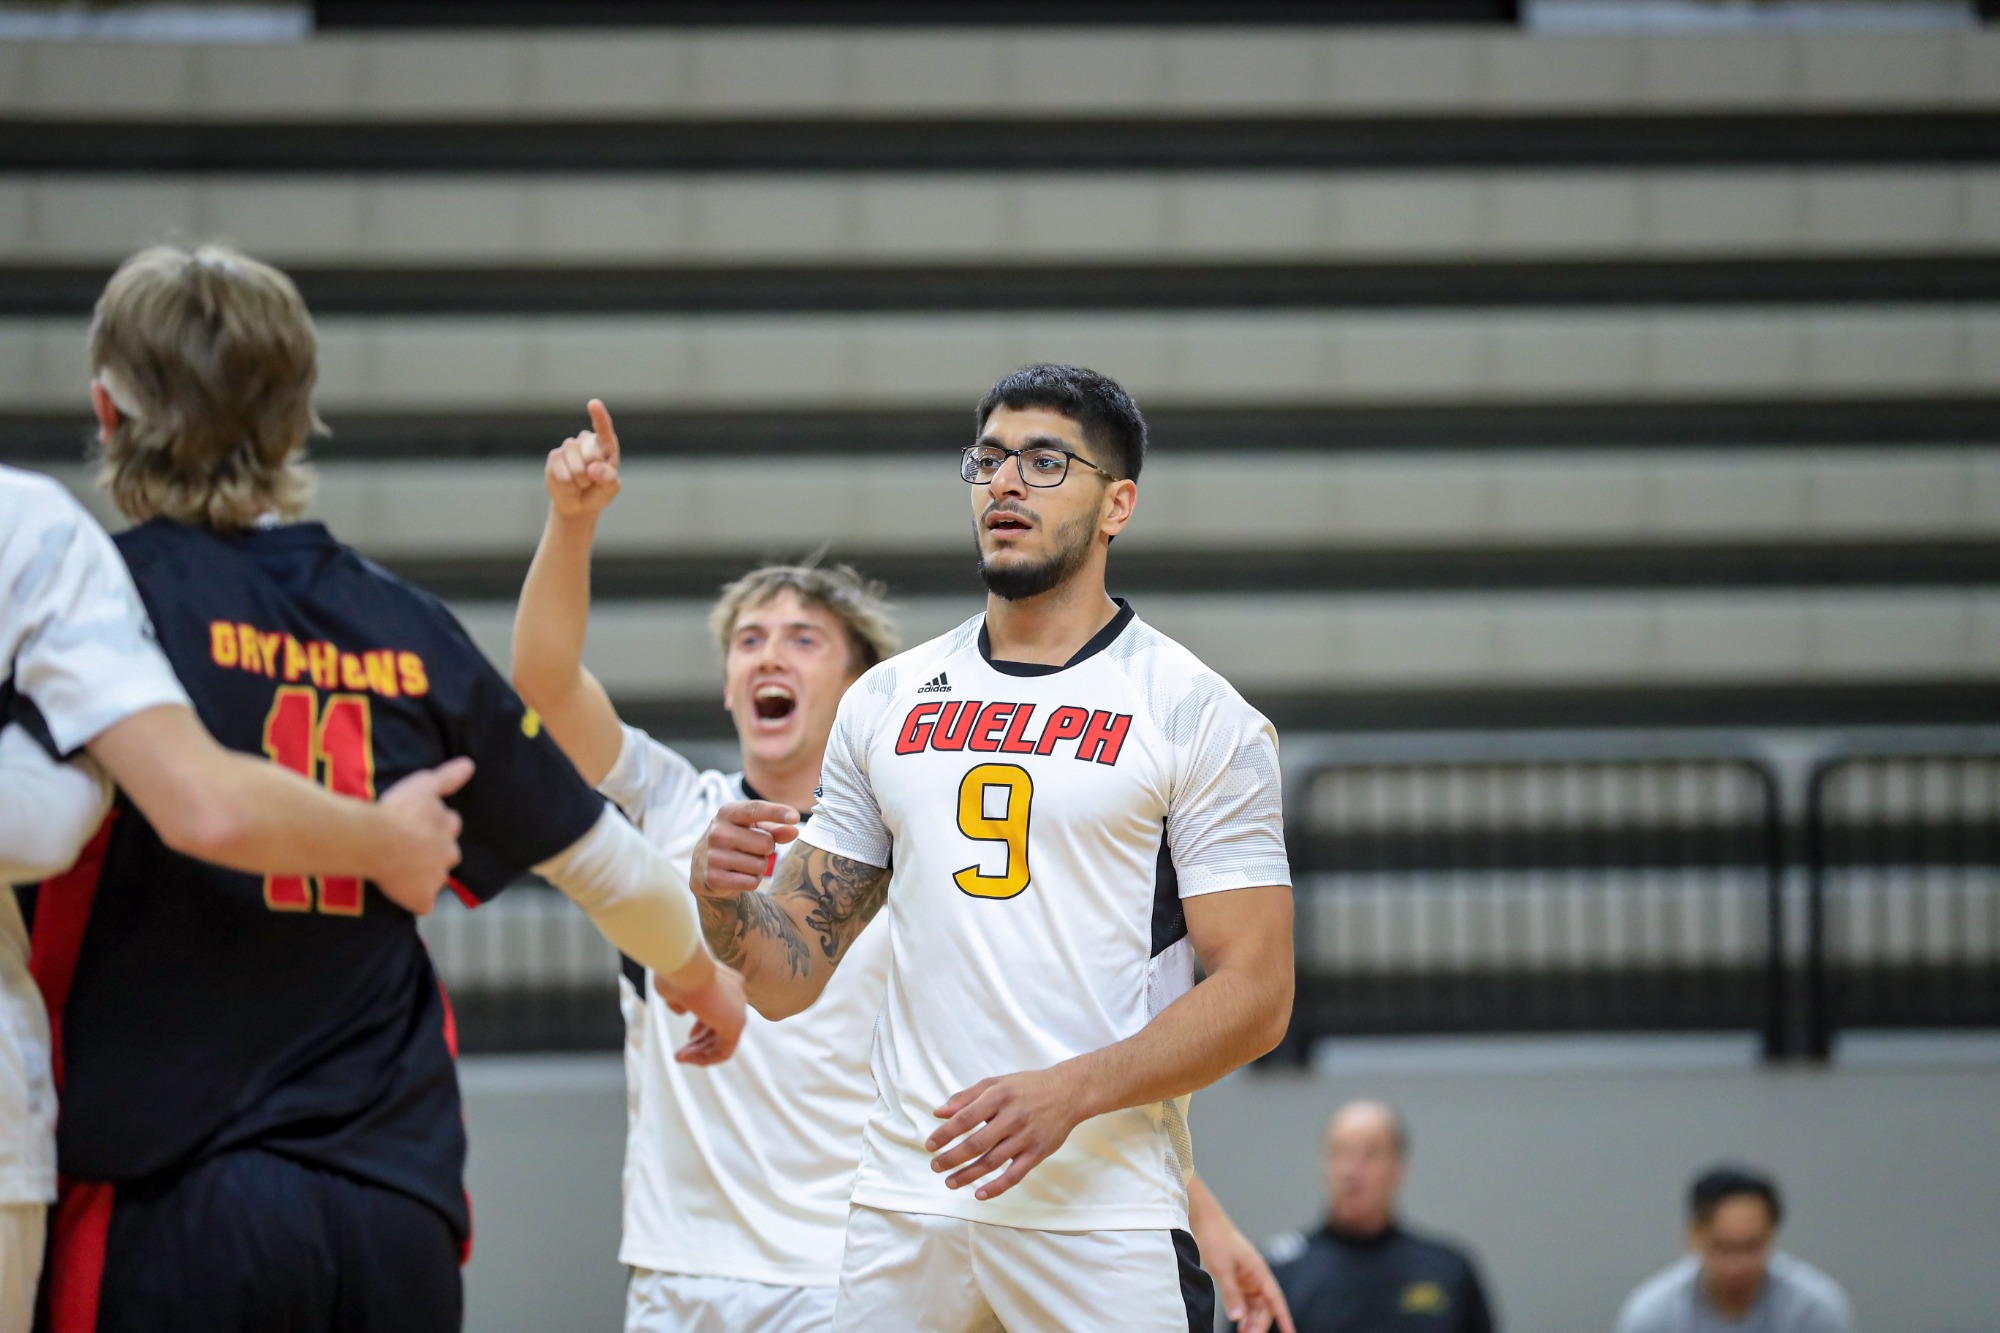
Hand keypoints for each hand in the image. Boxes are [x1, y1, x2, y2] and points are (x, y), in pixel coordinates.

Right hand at [369, 757, 472, 914]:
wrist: (379, 839)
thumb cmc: (399, 810)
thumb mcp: (424, 784)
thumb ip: (448, 777)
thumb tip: (471, 765)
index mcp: (447, 827)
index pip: (449, 825)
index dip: (434, 826)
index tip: (418, 825)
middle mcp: (448, 853)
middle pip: (447, 854)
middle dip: (434, 852)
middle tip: (410, 848)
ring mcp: (437, 878)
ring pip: (436, 879)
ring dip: (424, 876)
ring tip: (402, 871)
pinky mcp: (423, 898)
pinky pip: (423, 904)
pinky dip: (415, 901)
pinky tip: (403, 896)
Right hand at [545, 398, 622, 518]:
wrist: (578, 504)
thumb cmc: (598, 492)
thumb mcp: (610, 489)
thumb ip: (609, 479)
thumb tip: (593, 468)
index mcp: (605, 445)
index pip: (603, 429)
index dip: (599, 416)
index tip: (593, 403)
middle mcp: (586, 441)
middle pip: (592, 455)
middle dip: (593, 475)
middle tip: (592, 481)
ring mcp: (568, 447)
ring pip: (576, 466)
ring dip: (580, 482)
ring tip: (581, 483)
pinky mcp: (554, 457)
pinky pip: (563, 474)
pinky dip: (568, 485)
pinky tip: (569, 484)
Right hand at [655, 950, 747, 1064]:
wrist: (685, 965)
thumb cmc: (676, 971)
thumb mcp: (676, 985)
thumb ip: (682, 998)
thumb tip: (683, 1010)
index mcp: (727, 981)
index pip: (719, 1009)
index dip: (704, 1025)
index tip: (691, 1036)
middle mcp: (736, 995)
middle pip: (721, 1026)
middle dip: (700, 1041)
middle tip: (680, 1053)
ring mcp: (738, 1009)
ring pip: (723, 1040)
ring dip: (700, 1052)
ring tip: (679, 1058)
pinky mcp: (735, 1024)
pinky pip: (724, 1050)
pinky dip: (706, 1058)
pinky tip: (687, 1058)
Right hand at [692, 799, 799, 896]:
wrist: (704, 867)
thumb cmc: (737, 841)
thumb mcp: (754, 829)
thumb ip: (775, 829)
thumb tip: (793, 831)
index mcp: (727, 813)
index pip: (755, 809)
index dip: (777, 812)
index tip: (795, 818)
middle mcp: (717, 832)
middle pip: (765, 842)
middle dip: (767, 849)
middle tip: (753, 850)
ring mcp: (713, 855)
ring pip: (760, 865)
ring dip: (759, 867)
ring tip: (744, 862)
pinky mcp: (713, 878)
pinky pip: (752, 882)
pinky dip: (752, 881)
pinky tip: (738, 875)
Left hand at [926, 1065, 1086, 1201]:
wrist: (1067, 1092)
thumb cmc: (1026, 1086)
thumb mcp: (996, 1083)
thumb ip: (965, 1097)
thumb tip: (938, 1113)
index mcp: (998, 1097)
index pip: (965, 1118)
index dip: (945, 1134)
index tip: (930, 1145)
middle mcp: (1012, 1117)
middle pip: (976, 1144)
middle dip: (952, 1158)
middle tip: (935, 1166)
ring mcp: (1026, 1137)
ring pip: (992, 1162)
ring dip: (968, 1175)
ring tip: (949, 1182)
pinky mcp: (1038, 1152)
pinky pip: (1015, 1175)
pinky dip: (997, 1187)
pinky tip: (980, 1194)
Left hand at [1193, 1207, 1294, 1332]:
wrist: (1204, 1221)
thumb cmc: (1217, 1239)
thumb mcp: (1223, 1269)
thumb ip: (1232, 1294)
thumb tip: (1238, 1318)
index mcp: (1259, 1271)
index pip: (1276, 1299)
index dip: (1285, 1317)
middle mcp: (1256, 1275)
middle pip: (1265, 1306)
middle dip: (1260, 1323)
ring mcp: (1246, 1277)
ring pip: (1255, 1305)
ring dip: (1251, 1319)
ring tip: (1243, 1332)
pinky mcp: (1236, 1278)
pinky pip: (1243, 1300)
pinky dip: (1242, 1312)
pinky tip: (1238, 1323)